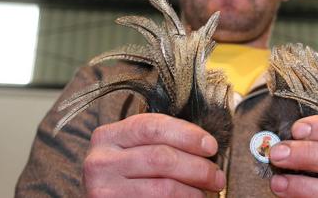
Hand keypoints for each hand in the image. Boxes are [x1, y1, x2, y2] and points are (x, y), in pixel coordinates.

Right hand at [83, 113, 224, 197]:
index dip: (187, 134)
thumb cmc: (125, 173)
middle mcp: (101, 161)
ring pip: (163, 187)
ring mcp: (104, 189)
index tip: (211, 145)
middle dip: (197, 167)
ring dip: (192, 190)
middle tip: (216, 175)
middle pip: (161, 158)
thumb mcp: (134, 149)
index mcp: (108, 136)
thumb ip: (159, 141)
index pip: (152, 126)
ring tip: (206, 191)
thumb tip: (205, 144)